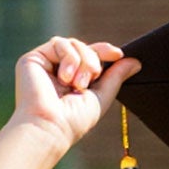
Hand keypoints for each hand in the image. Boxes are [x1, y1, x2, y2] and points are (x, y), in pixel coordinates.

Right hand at [9, 38, 134, 156]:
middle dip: (94, 60)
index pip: (91, 56)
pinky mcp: (33, 58)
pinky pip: (59, 43)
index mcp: (74, 79)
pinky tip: (65, 78)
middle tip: (92, 78)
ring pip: (73, 43)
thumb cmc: (75, 119)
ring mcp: (46, 63)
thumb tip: (135, 61)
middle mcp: (59, 70)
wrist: (51, 125)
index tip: (118, 54)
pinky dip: (69, 58)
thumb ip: (116, 77)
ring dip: (83, 61)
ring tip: (78, 84)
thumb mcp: (102, 96)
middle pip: (84, 47)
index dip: (104, 51)